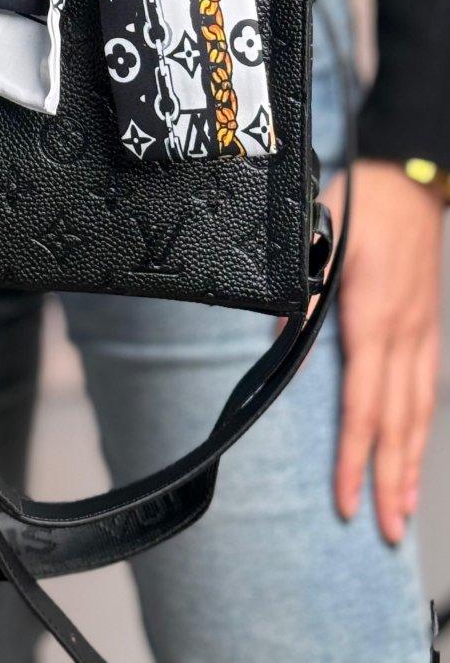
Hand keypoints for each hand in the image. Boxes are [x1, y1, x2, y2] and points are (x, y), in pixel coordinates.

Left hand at [324, 158, 443, 542]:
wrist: (412, 179)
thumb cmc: (365, 202)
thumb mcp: (321, 233)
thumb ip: (305, 291)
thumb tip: (282, 338)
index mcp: (372, 318)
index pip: (362, 403)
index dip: (353, 455)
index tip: (348, 497)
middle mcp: (401, 334)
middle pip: (395, 422)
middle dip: (389, 480)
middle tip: (386, 530)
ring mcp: (419, 332)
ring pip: (417, 411)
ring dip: (410, 463)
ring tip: (404, 509)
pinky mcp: (425, 326)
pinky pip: (427, 388)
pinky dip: (422, 426)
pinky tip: (416, 446)